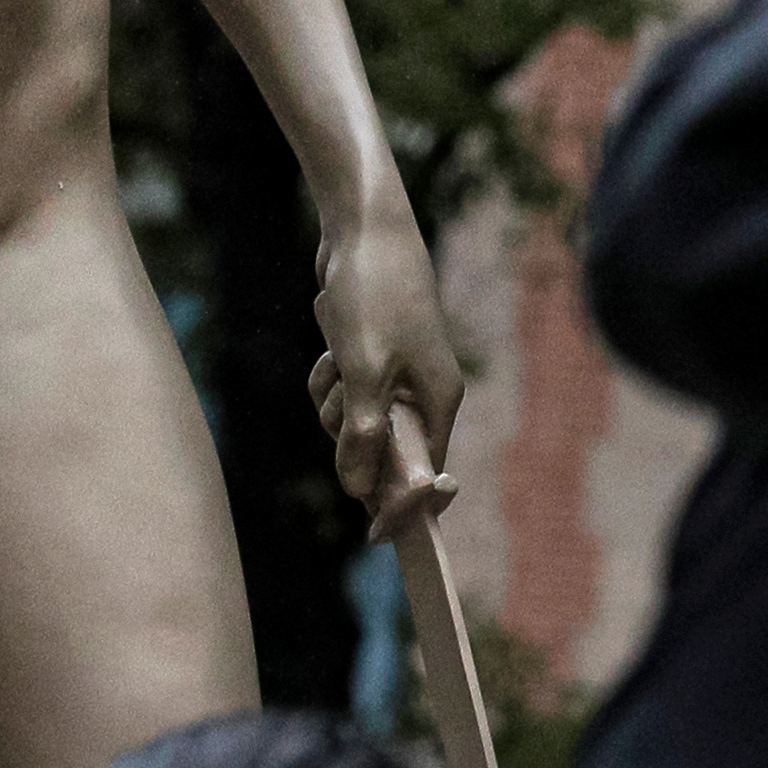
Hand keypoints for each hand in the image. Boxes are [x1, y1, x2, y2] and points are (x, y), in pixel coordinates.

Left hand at [305, 200, 462, 515]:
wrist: (363, 227)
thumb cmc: (373, 295)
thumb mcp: (364, 371)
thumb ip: (364, 436)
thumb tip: (360, 492)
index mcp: (438, 401)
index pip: (427, 479)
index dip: (401, 510)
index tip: (371, 539)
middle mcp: (426, 393)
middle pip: (382, 455)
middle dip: (350, 438)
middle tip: (343, 396)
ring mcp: (399, 373)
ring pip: (355, 424)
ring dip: (333, 402)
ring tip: (335, 359)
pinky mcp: (374, 356)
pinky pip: (345, 392)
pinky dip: (329, 377)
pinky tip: (329, 344)